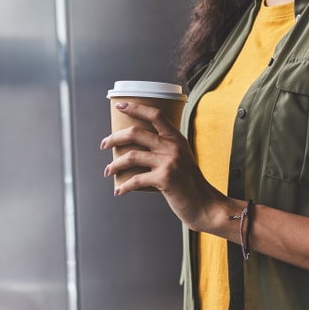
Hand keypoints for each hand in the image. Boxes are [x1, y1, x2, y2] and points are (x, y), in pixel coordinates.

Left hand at [100, 101, 229, 233]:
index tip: (119, 105)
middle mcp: (172, 147)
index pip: (155, 115)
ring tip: (108, 171)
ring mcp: (169, 162)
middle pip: (135, 133)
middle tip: (104, 145)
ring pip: (131, 156)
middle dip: (114, 138)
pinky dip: (124, 186)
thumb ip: (166, 149)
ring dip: (114, 164)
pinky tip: (118, 191)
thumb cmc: (189, 183)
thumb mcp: (182, 158)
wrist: (205, 204)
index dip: (135, 107)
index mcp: (176, 138)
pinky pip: (136, 180)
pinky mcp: (164, 179)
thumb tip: (138, 148)